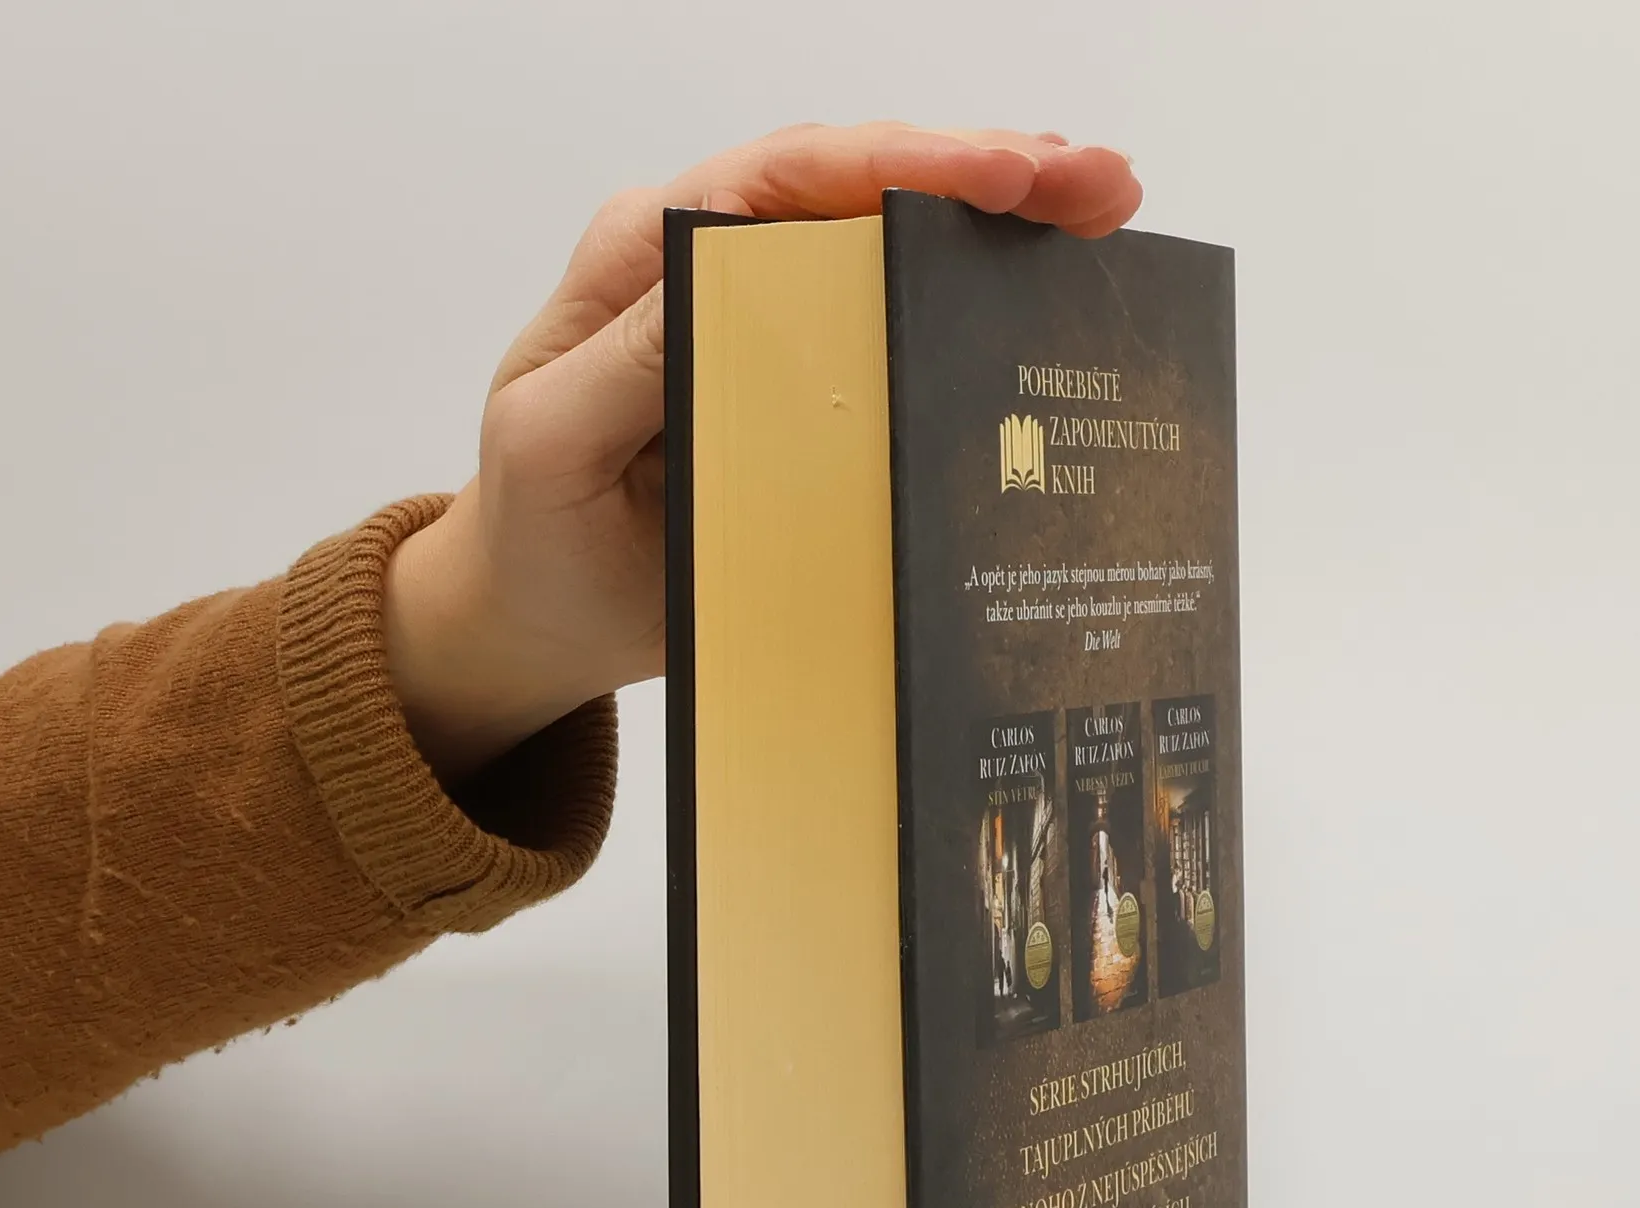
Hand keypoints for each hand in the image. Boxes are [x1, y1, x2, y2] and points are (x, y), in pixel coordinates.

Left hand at [381, 122, 1142, 783]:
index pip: (786, 179)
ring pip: (894, 243)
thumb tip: (729, 285)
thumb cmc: (536, 531)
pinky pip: (896, 327)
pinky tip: (1048, 293)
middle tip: (1101, 185)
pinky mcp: (805, 387)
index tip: (1004, 174)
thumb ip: (634, 360)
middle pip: (862, 186)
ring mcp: (769, 326)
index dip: (903, 162)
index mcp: (649, 259)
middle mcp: (715, 267)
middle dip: (989, 171)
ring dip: (1003, 222)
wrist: (540, 614)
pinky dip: (975, 302)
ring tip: (1103, 214)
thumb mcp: (553, 442)